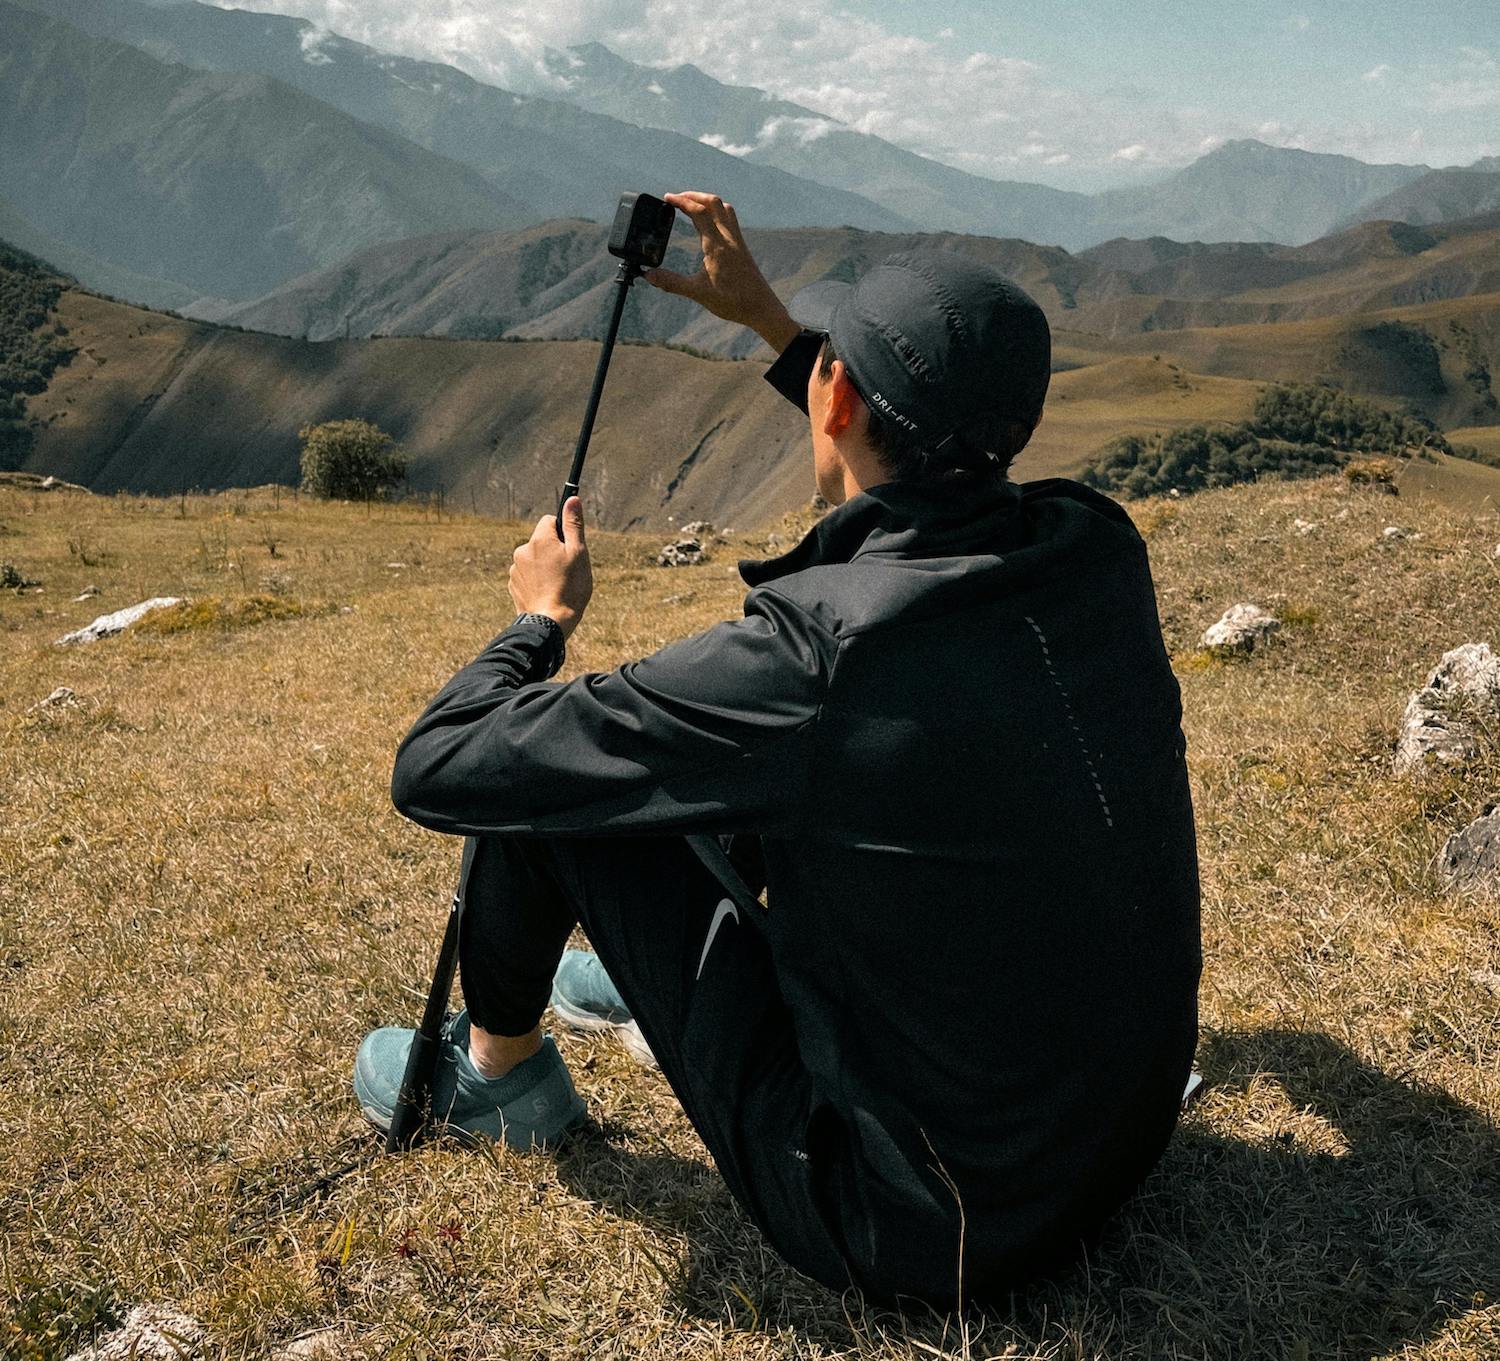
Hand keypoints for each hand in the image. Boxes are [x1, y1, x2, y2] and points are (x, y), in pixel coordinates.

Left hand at [508, 497, 591, 639]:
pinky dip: (536, 581)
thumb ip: (574, 525)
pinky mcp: (513, 585)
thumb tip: (573, 499)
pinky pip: (527, 575)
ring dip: (544, 566)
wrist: (550, 622)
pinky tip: (547, 593)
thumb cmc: (570, 587)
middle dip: (553, 550)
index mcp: (539, 539)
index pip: (549, 520)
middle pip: (541, 541)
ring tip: (558, 584)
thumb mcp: (579, 553)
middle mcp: (522, 550)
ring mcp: (515, 569)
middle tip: (567, 569)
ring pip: (534, 559)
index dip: (563, 531)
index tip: (571, 547)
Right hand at [643, 191, 799, 352]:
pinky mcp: (742, 247)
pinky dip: (717, 212)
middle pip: (712, 202)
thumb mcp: (698, 293)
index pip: (698, 212)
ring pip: (724, 208)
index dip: (681, 201)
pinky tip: (710, 222)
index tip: (667, 198)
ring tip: (692, 204)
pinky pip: (730, 219)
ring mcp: (737, 241)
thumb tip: (649, 276)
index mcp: (716, 245)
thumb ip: (672, 283)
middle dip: (692, 196)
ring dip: (706, 200)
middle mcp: (728, 238)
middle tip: (676, 198)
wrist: (762, 308)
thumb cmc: (732, 301)